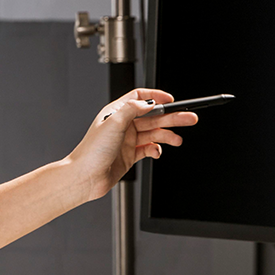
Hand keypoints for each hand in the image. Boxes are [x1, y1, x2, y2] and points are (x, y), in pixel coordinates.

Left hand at [68, 88, 197, 201]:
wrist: (85, 177)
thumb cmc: (92, 151)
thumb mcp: (113, 123)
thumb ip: (132, 109)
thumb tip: (149, 102)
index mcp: (116, 112)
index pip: (139, 97)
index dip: (156, 97)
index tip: (171, 100)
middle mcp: (122, 125)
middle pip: (152, 116)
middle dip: (172, 117)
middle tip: (189, 118)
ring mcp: (127, 140)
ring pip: (153, 133)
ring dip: (167, 135)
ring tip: (178, 140)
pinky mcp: (130, 155)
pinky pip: (149, 148)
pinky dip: (156, 150)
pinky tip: (157, 152)